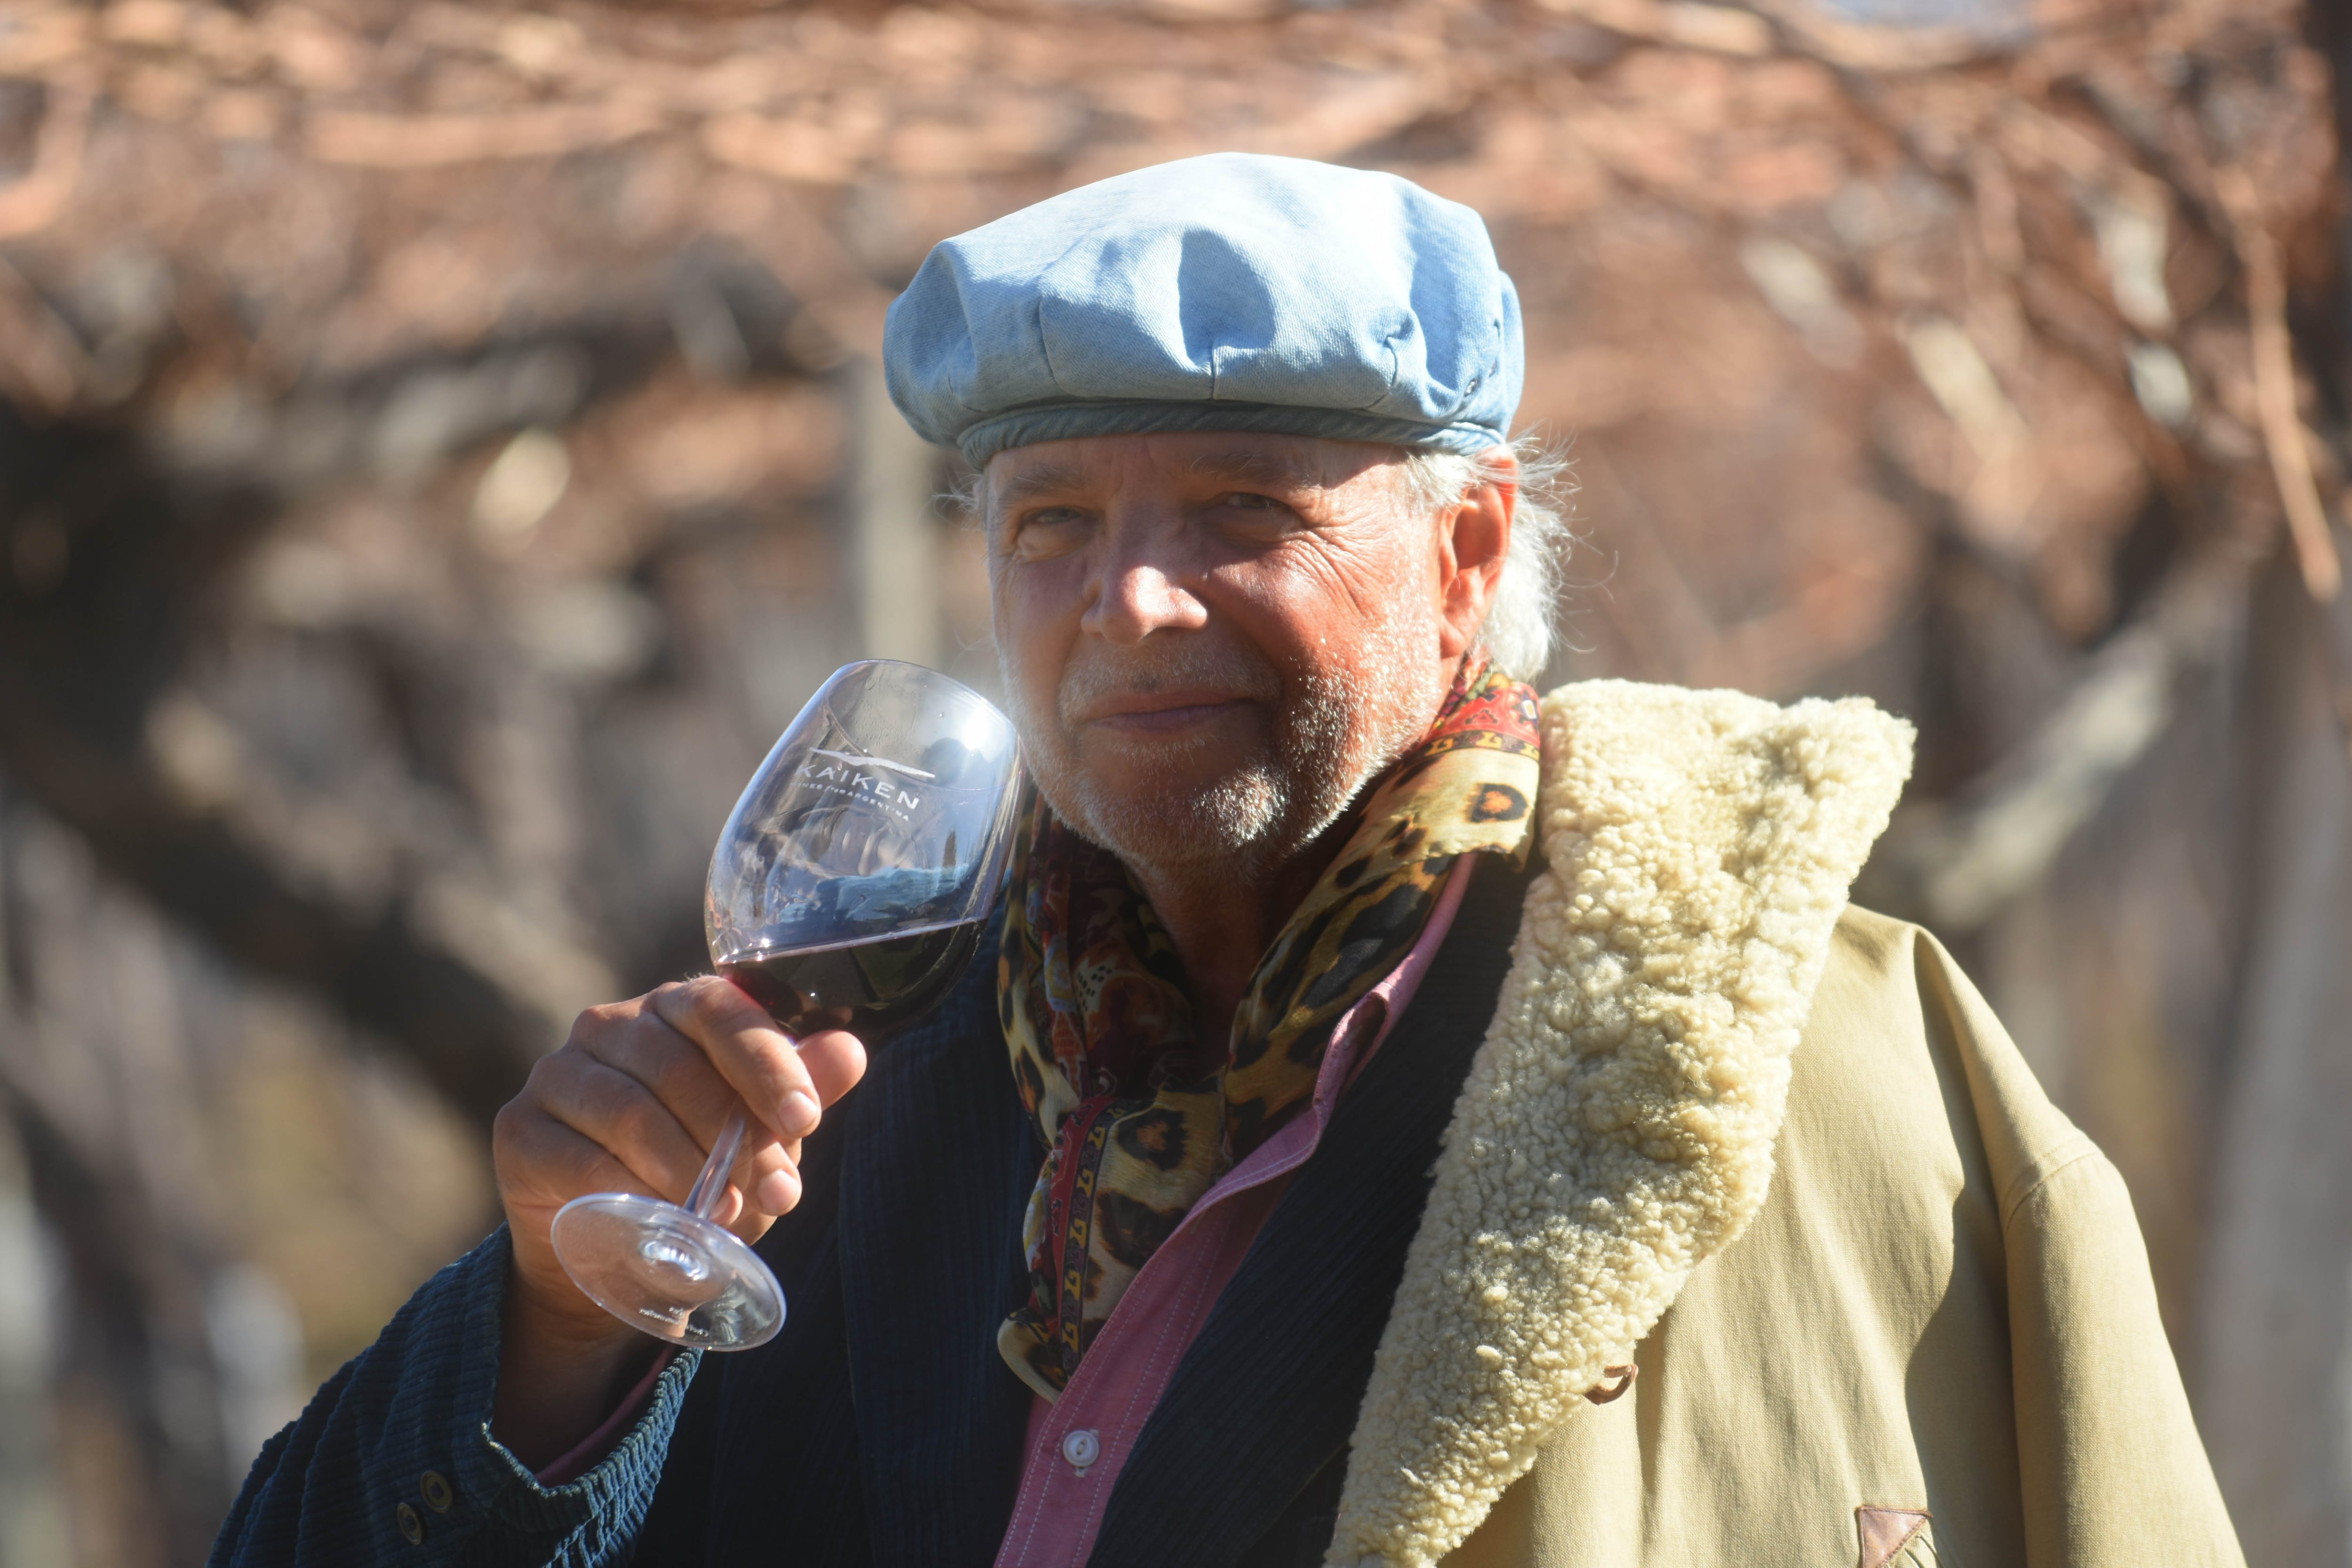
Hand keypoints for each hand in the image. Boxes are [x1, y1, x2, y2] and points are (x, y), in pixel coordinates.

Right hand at [488, 976, 865, 1460]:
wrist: (612, 1241)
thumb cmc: (698, 1166)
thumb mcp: (760, 1132)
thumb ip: (803, 1088)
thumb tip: (850, 1050)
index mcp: (675, 1007)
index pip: (720, 1009)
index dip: (766, 1063)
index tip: (805, 1121)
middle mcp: (610, 1024)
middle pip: (678, 1067)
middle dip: (735, 1138)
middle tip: (774, 1193)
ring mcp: (557, 1072)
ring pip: (630, 1112)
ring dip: (686, 1171)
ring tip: (725, 1213)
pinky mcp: (520, 1128)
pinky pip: (580, 1160)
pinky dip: (630, 1196)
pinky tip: (660, 1223)